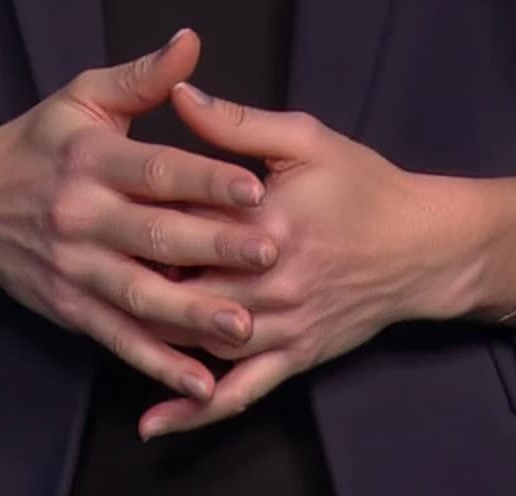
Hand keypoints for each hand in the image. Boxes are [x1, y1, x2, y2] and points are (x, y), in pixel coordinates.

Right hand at [0, 30, 285, 407]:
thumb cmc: (39, 142)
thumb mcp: (82, 96)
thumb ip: (141, 77)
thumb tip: (191, 42)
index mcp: (89, 159)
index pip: (154, 170)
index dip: (204, 178)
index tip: (256, 186)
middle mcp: (80, 216)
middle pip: (155, 235)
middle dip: (215, 246)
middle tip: (271, 253)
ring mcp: (74, 269)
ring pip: (140, 295)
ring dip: (193, 314)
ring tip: (244, 326)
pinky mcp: (71, 310)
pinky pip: (119, 339)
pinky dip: (158, 362)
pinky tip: (200, 380)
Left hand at [135, 80, 441, 441]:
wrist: (422, 247)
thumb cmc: (363, 184)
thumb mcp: (304, 138)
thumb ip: (235, 122)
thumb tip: (178, 94)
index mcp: (268, 220)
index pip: (187, 218)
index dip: (143, 209)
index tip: (104, 199)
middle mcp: (272, 281)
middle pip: (187, 282)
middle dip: (139, 275)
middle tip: (93, 260)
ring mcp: (283, 326)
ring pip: (201, 339)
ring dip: (155, 332)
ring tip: (109, 317)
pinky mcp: (294, 357)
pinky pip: (238, 392)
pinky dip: (195, 410)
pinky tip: (156, 422)